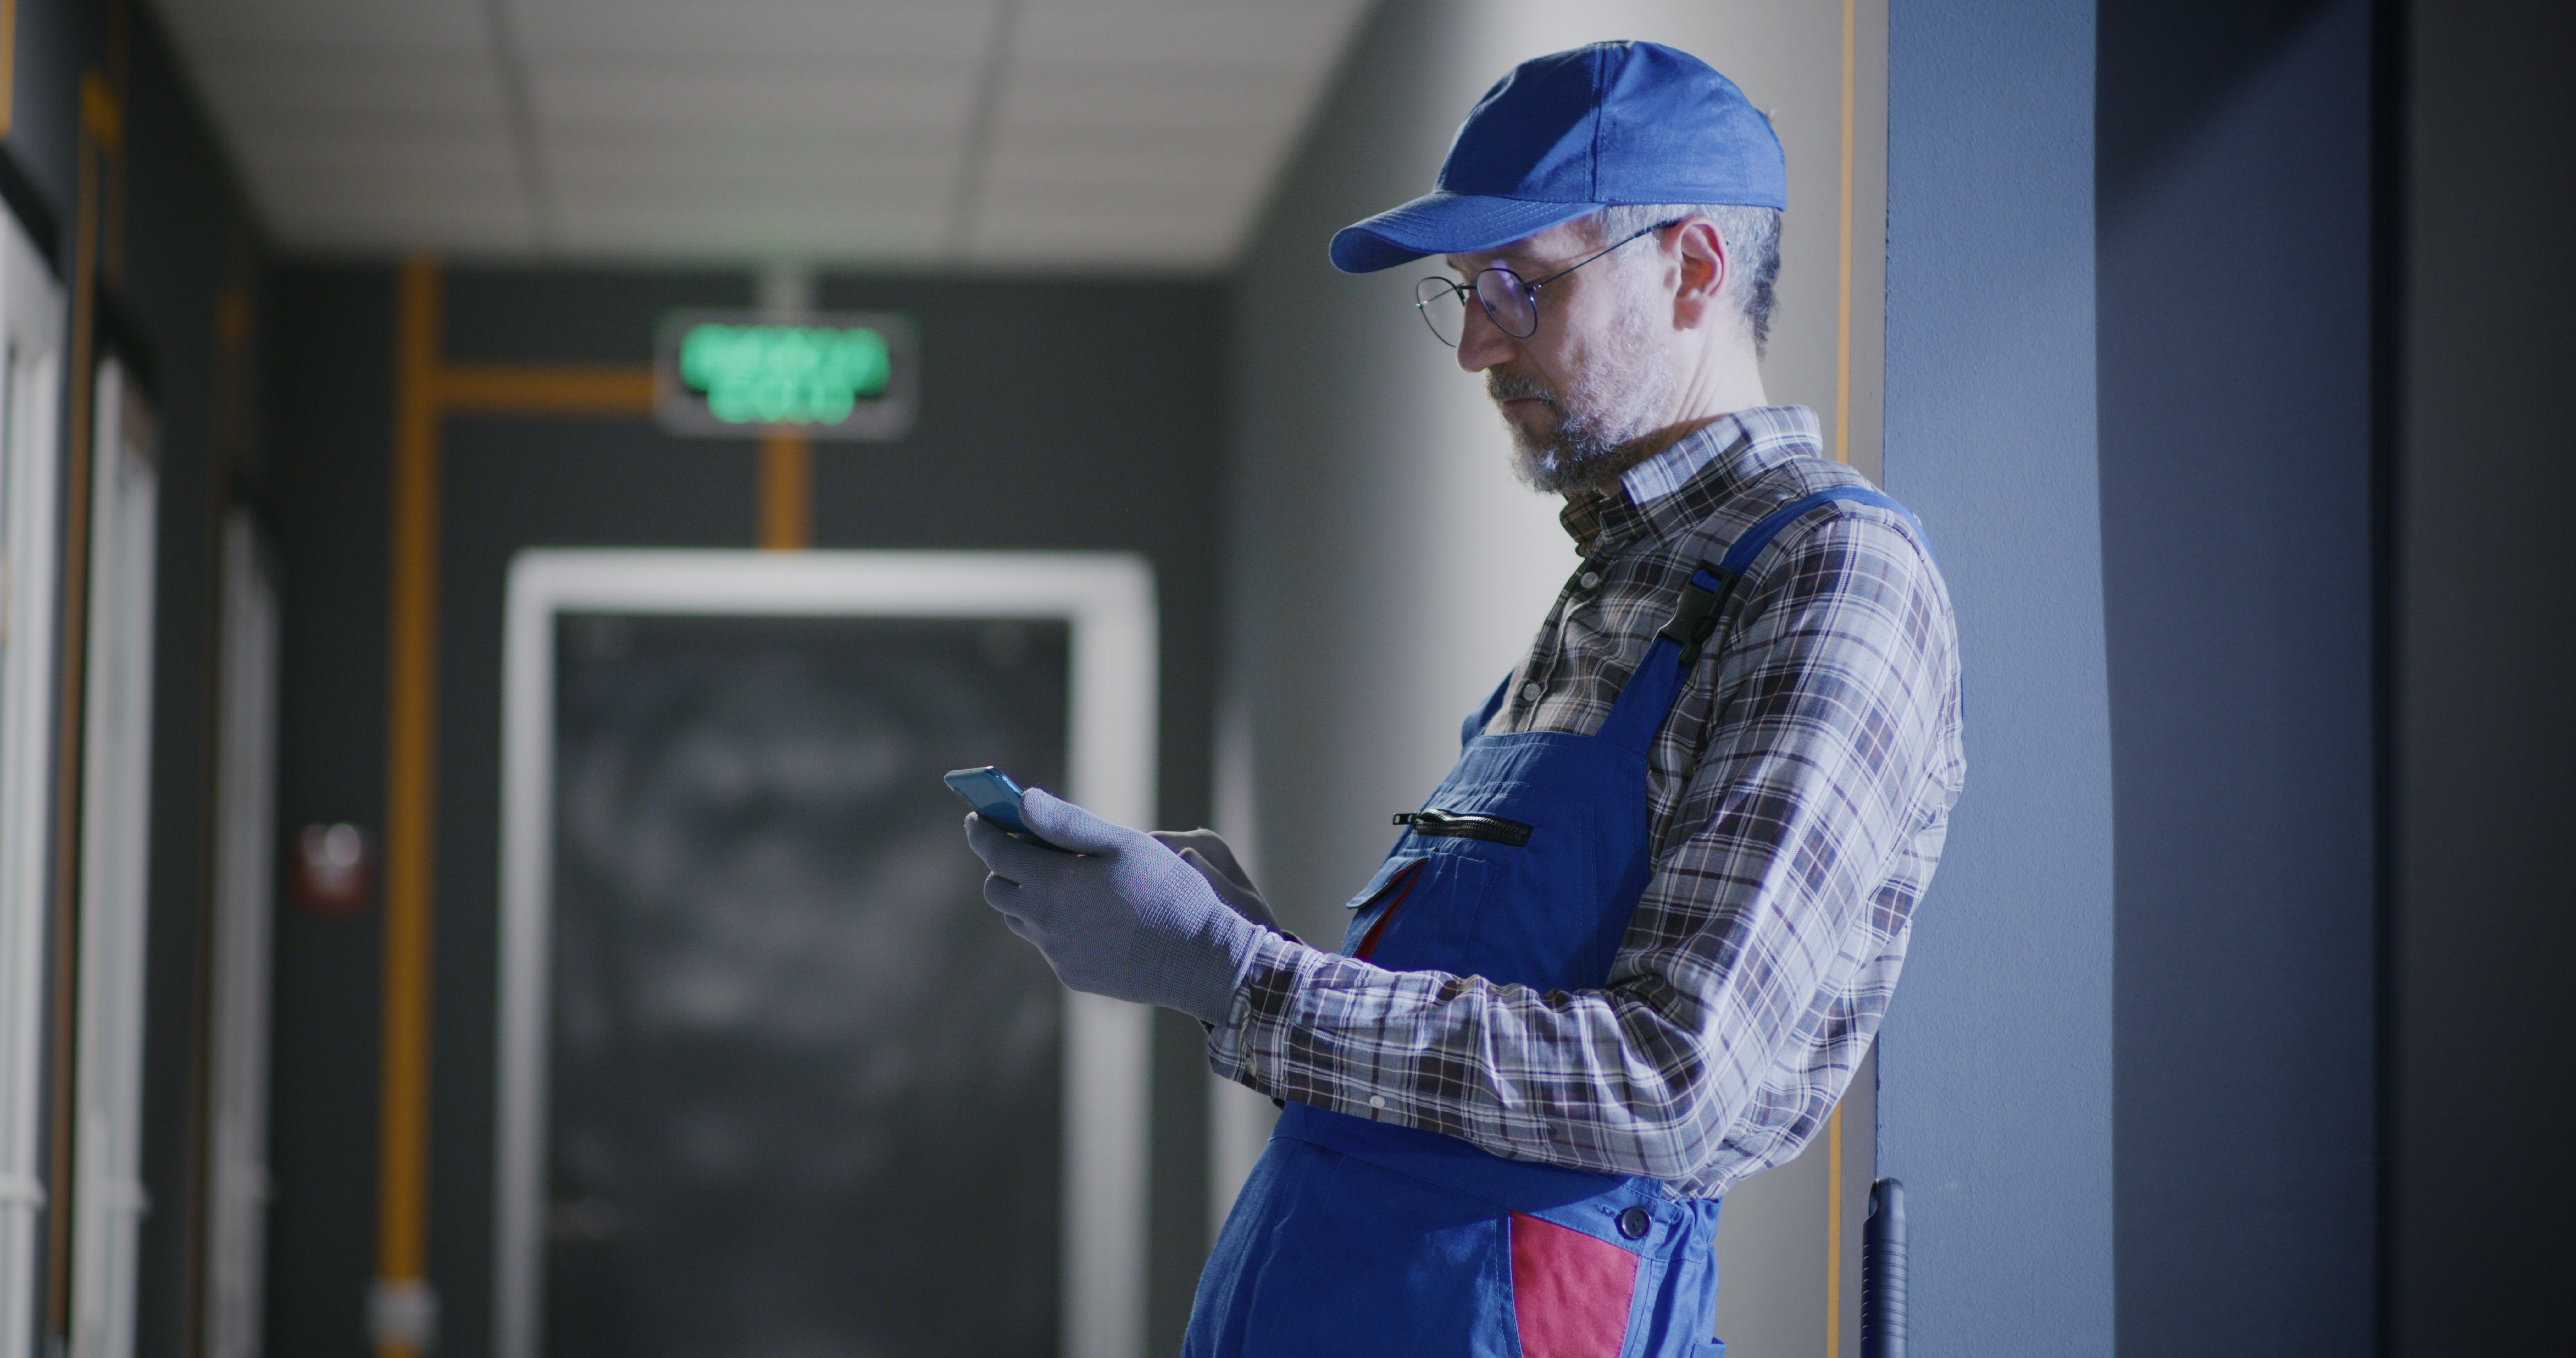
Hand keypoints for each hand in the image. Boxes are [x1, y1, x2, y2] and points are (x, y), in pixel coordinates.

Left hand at [965, 789, 1261, 1022]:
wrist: (1199, 960)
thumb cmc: (1168, 893)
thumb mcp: (1123, 844)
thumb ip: (1067, 822)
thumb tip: (1023, 801)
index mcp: (1054, 883)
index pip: (995, 851)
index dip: (981, 831)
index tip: (977, 817)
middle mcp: (1045, 922)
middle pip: (997, 890)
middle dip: (1003, 865)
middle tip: (1027, 849)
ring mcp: (1057, 953)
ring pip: (1020, 919)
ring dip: (1028, 896)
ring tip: (1065, 883)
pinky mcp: (1072, 974)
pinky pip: (1048, 944)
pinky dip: (1056, 925)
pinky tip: (1092, 916)